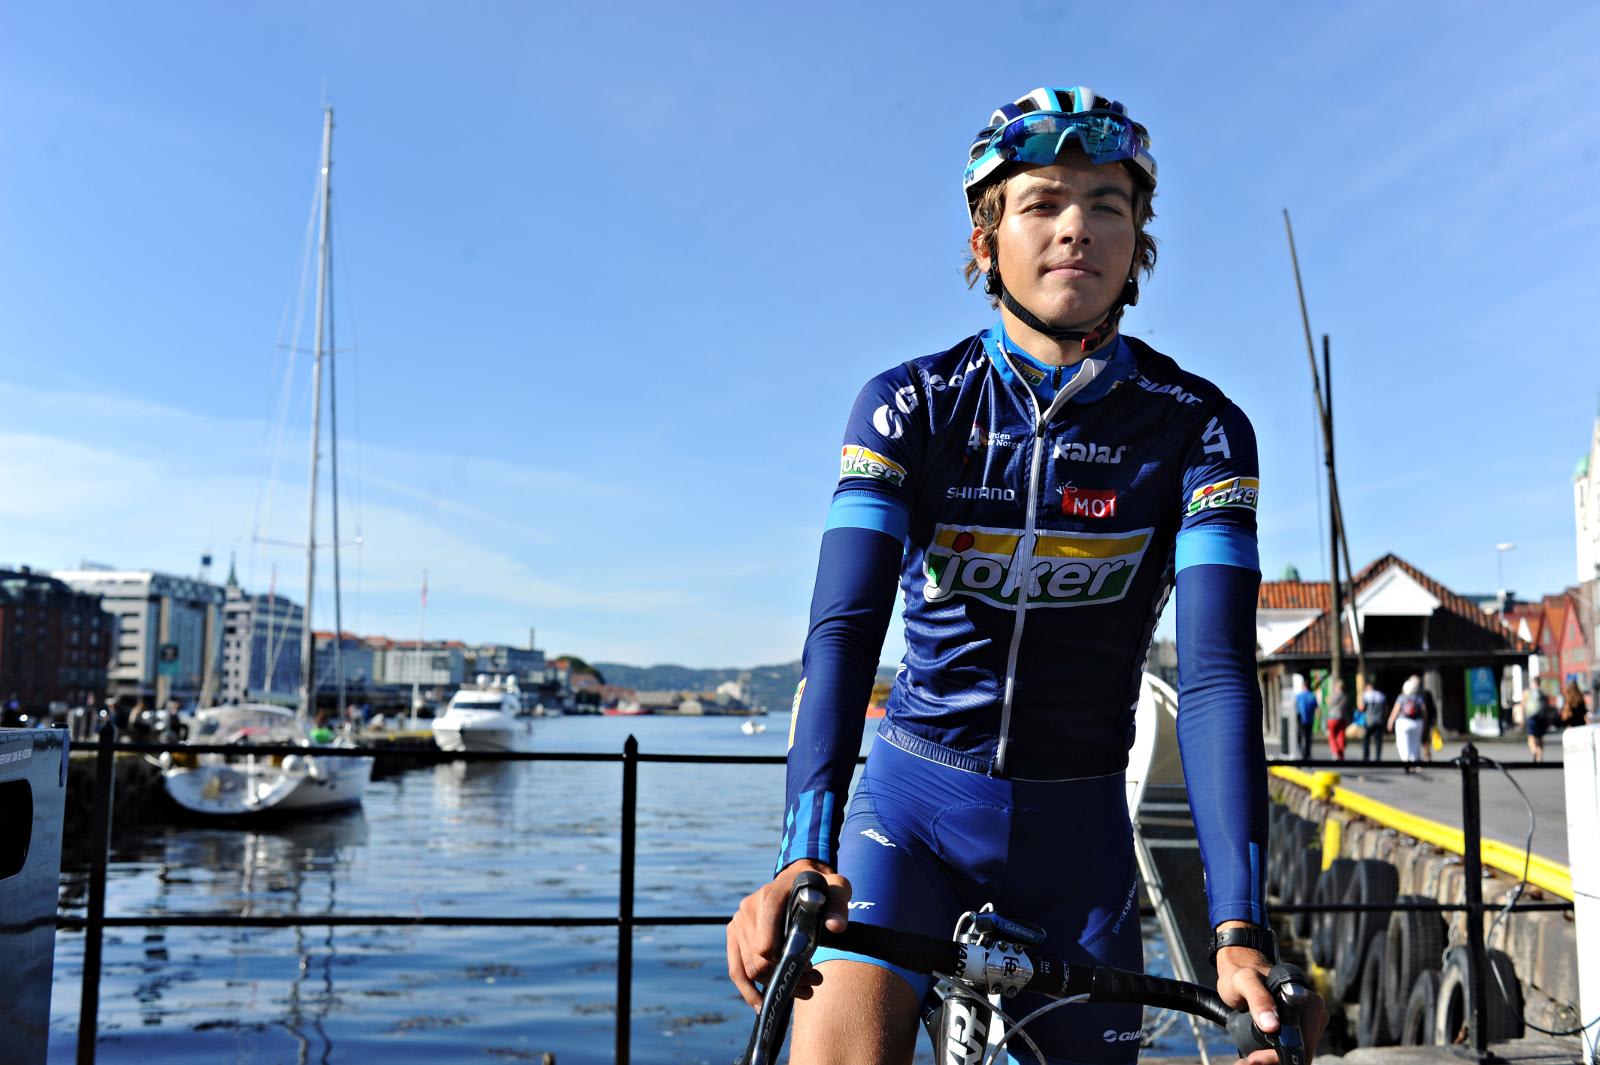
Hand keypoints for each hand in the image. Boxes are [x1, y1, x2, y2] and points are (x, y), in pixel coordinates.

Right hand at [726, 859, 851, 1009]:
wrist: (800, 879)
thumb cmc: (820, 887)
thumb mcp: (837, 888)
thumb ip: (838, 905)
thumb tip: (835, 928)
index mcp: (770, 895)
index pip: (767, 940)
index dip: (783, 962)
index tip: (809, 970)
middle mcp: (748, 908)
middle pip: (760, 959)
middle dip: (786, 978)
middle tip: (814, 982)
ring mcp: (738, 922)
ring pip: (750, 969)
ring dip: (775, 986)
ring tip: (805, 990)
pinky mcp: (734, 934)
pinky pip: (736, 969)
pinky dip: (749, 991)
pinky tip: (764, 1005)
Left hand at [1215, 938, 1325, 1064]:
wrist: (1242, 969)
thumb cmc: (1242, 973)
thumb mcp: (1244, 982)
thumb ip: (1258, 999)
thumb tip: (1272, 1025)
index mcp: (1309, 1001)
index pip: (1302, 1044)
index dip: (1278, 1056)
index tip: (1254, 1057)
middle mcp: (1316, 1013)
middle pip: (1302, 1053)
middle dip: (1274, 1061)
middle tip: (1248, 1060)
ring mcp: (1311, 1022)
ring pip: (1298, 1054)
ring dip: (1274, 1060)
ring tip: (1250, 1058)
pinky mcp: (1303, 1029)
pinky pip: (1294, 1050)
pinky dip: (1276, 1057)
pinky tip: (1258, 1055)